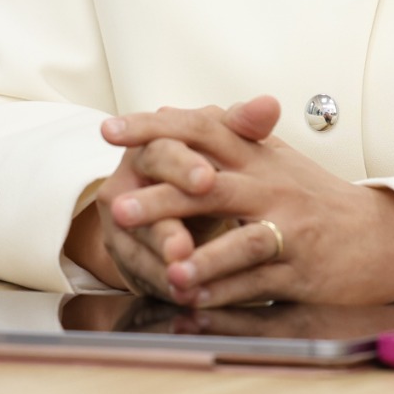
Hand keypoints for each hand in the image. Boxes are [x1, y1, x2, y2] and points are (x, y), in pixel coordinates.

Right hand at [71, 104, 268, 296]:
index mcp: (158, 140)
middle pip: (143, 187)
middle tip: (186, 228)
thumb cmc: (207, 173)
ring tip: (181, 260)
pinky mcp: (123, 250)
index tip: (207, 179)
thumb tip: (269, 104)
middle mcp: (134, 173)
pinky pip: (139, 266)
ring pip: (138, 230)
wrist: (183, 214)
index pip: (163, 141)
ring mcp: (123, 213)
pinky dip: (161, 279)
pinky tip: (180, 290)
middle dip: (165, 203)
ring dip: (161, 245)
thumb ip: (246, 128)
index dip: (184, 162)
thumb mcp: (227, 148)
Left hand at [98, 95, 393, 306]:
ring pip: (239, 240)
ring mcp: (288, 229)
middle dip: (162, 198)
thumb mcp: (276, 161)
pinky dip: (225, 291)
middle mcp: (273, 187)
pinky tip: (196, 298)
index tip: (110, 130)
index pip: (203, 130)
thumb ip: (226, 140)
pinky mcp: (302, 269)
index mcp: (260, 156)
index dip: (155, 128)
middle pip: (212, 186)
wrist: (383, 236)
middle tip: (119, 208)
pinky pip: (258, 281)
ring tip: (164, 268)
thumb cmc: (320, 201)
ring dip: (199, 255)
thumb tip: (169, 115)